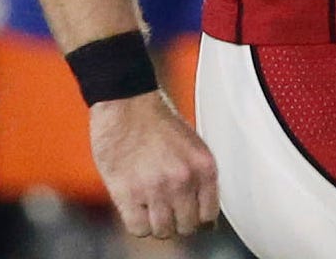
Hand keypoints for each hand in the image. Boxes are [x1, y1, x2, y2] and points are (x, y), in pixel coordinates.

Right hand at [88, 92, 219, 239]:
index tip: (188, 215)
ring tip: (150, 209)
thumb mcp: (193, 145)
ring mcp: (155, 189)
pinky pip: (138, 228)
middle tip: (167, 212)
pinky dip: (137, 224)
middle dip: (176, 222)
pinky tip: (136, 209)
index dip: (197, 218)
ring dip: (156, 224)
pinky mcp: (127, 194)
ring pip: (162, 231)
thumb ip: (198, 176)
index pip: (208, 215)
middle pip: (186, 227)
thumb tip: (202, 209)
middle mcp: (184, 180)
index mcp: (204, 166)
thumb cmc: (157, 121)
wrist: (127, 103)